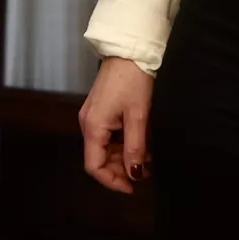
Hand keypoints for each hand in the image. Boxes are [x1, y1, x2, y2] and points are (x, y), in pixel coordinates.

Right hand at [79, 56, 156, 193]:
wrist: (129, 52)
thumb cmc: (132, 79)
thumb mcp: (138, 117)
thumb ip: (135, 148)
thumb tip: (135, 174)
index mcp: (93, 127)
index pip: (94, 166)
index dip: (112, 181)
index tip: (133, 188)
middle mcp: (89, 124)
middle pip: (100, 159)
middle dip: (123, 169)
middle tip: (147, 171)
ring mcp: (94, 117)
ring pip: (107, 148)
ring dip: (127, 156)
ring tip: (149, 156)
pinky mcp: (102, 111)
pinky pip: (111, 135)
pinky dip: (126, 142)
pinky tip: (143, 141)